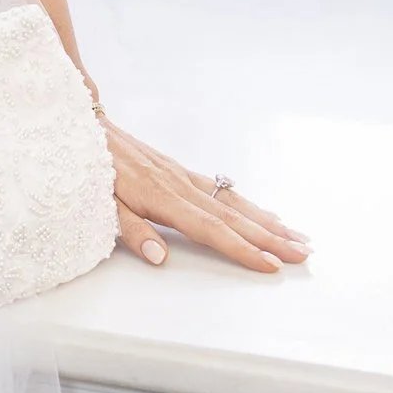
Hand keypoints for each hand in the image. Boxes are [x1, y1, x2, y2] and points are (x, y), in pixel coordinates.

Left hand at [106, 122, 305, 274]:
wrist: (89, 127)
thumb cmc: (94, 170)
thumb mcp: (102, 206)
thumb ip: (131, 231)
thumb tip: (159, 258)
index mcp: (164, 199)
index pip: (212, 231)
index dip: (242, 250)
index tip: (271, 265)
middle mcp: (181, 187)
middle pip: (234, 218)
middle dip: (271, 239)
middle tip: (303, 254)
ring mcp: (185, 177)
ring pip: (234, 202)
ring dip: (268, 221)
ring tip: (298, 236)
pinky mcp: (182, 171)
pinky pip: (223, 190)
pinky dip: (249, 203)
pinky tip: (265, 213)